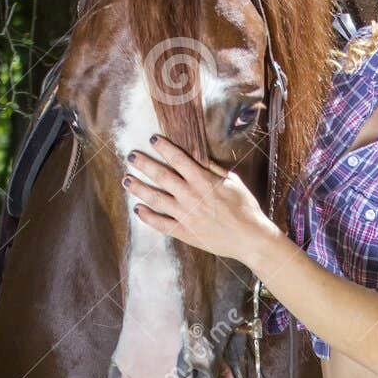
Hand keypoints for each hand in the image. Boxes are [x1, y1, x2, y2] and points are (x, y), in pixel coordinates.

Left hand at [122, 134, 275, 268]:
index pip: (178, 159)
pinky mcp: (184, 232)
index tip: (153, 139)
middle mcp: (190, 196)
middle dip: (144, 164)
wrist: (250, 238)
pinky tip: (138, 209)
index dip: (164, 147)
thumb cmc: (245, 208)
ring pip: (155, 199)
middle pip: (161, 176)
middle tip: (131, 157)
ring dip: (139, 188)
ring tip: (127, 180)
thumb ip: (214, 169)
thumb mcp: (234, 182)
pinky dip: (148, 217)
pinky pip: (161, 224)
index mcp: (203, 181)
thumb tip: (199, 157)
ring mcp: (185, 215)